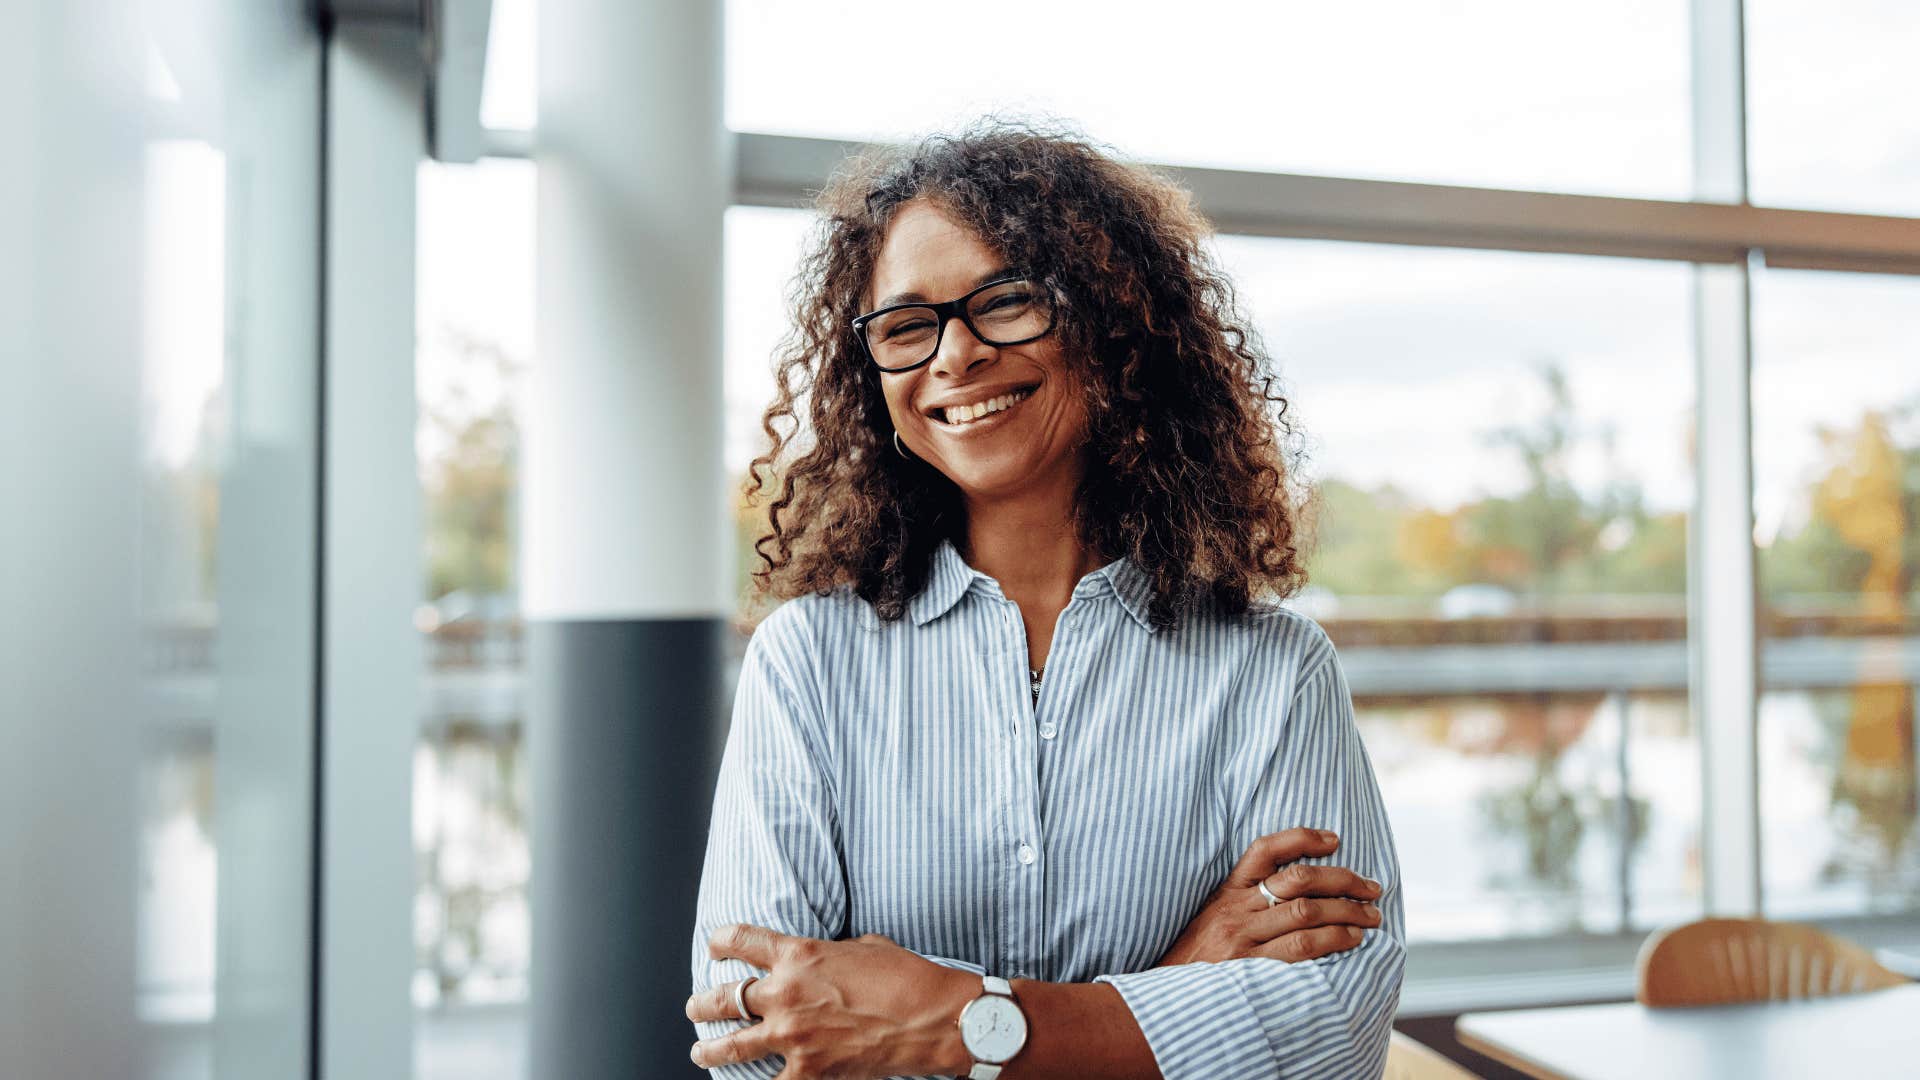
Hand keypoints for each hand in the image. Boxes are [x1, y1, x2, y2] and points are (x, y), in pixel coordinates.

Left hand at [684, 924, 977, 1077]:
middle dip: (703, 1003)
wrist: (932, 1018)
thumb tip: (826, 962)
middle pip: (723, 998)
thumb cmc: (907, 977)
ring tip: (701, 1050)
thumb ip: (831, 953)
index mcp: (799, 955)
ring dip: (710, 1048)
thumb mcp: (864, 947)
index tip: (715, 947)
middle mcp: (786, 993)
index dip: (720, 942)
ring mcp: (793, 1036)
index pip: (741, 940)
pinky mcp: (808, 1071)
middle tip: (696, 1005)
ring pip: (731, 1045)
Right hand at [1155, 827, 1382, 966]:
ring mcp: (1243, 938)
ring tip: (1370, 917)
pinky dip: (1332, 940)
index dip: (1302, 838)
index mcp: (1226, 892)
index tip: (1335, 840)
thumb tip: (1296, 888)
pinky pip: (1300, 947)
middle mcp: (1235, 910)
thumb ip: (1245, 902)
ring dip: (1346, 912)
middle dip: (1343, 880)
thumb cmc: (1196, 960)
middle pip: (1297, 880)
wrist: (1166, 997)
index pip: (1265, 849)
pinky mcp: (1250, 967)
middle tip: (1372, 888)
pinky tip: (1351, 940)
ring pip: (1305, 912)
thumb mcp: (1212, 918)